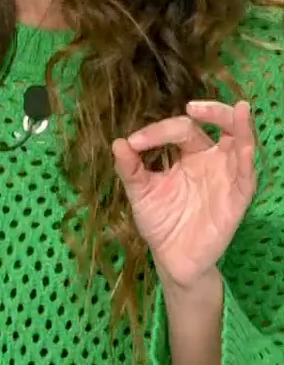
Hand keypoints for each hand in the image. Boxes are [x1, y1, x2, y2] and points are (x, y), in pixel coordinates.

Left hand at [111, 100, 257, 291]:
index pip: (181, 129)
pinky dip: (247, 157)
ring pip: (241, 144)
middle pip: (222, 126)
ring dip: (240, 127)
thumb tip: (118, 142)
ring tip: (237, 109)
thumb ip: (129, 168)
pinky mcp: (237, 198)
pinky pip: (246, 174)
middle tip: (193, 107)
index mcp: (188, 155)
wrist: (171, 257)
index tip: (134, 143)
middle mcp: (211, 161)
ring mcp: (226, 177)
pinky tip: (244, 144)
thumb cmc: (160, 220)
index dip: (158, 131)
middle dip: (213, 111)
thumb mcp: (140, 192)